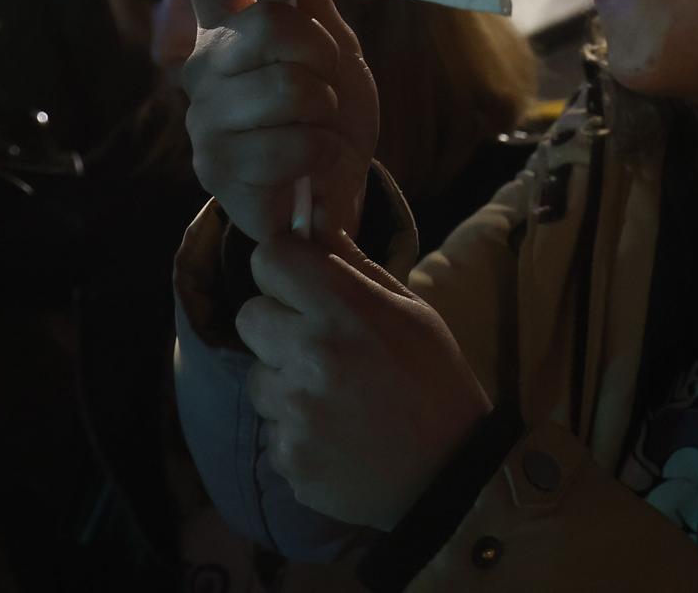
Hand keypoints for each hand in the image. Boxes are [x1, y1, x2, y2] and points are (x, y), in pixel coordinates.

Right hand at [182, 0, 378, 240]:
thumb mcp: (332, 48)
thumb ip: (311, 3)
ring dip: (325, 110)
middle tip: (326, 83)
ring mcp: (203, 118)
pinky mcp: (215, 169)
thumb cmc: (329, 111)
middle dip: (321, 53)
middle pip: (265, 24)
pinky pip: (291, 144)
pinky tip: (311, 164)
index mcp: (226, 27)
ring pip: (286, 87)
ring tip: (318, 127)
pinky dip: (322, 153)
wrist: (336, 186)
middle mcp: (202, 66)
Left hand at [238, 229, 491, 529]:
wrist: (448, 474)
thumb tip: (312, 223)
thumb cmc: (433, 381)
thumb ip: (354, 267)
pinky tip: (335, 434)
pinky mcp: (286, 456)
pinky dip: (295, 430)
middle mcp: (311, 354)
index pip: (270, 259)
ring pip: (255, 375)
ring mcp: (294, 410)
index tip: (300, 285)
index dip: (284, 269)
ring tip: (334, 397)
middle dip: (277, 325)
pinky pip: (270, 427)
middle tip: (319, 345)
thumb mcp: (411, 311)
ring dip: (284, 382)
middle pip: (249, 315)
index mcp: (345, 310)